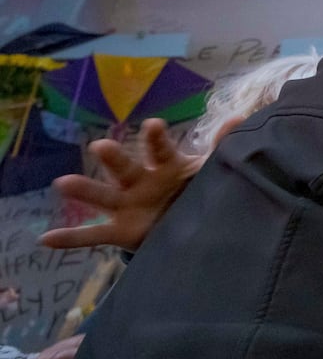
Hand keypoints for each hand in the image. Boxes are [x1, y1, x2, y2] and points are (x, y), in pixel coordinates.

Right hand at [38, 118, 217, 252]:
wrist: (190, 224)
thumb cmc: (196, 188)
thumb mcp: (212, 170)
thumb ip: (222, 148)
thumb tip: (240, 119)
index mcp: (166, 165)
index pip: (160, 149)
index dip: (156, 138)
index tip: (153, 125)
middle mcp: (141, 181)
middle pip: (125, 167)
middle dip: (114, 157)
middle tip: (101, 146)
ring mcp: (128, 206)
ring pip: (102, 196)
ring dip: (83, 189)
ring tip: (61, 182)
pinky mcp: (121, 230)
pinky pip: (92, 235)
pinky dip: (70, 238)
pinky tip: (45, 239)